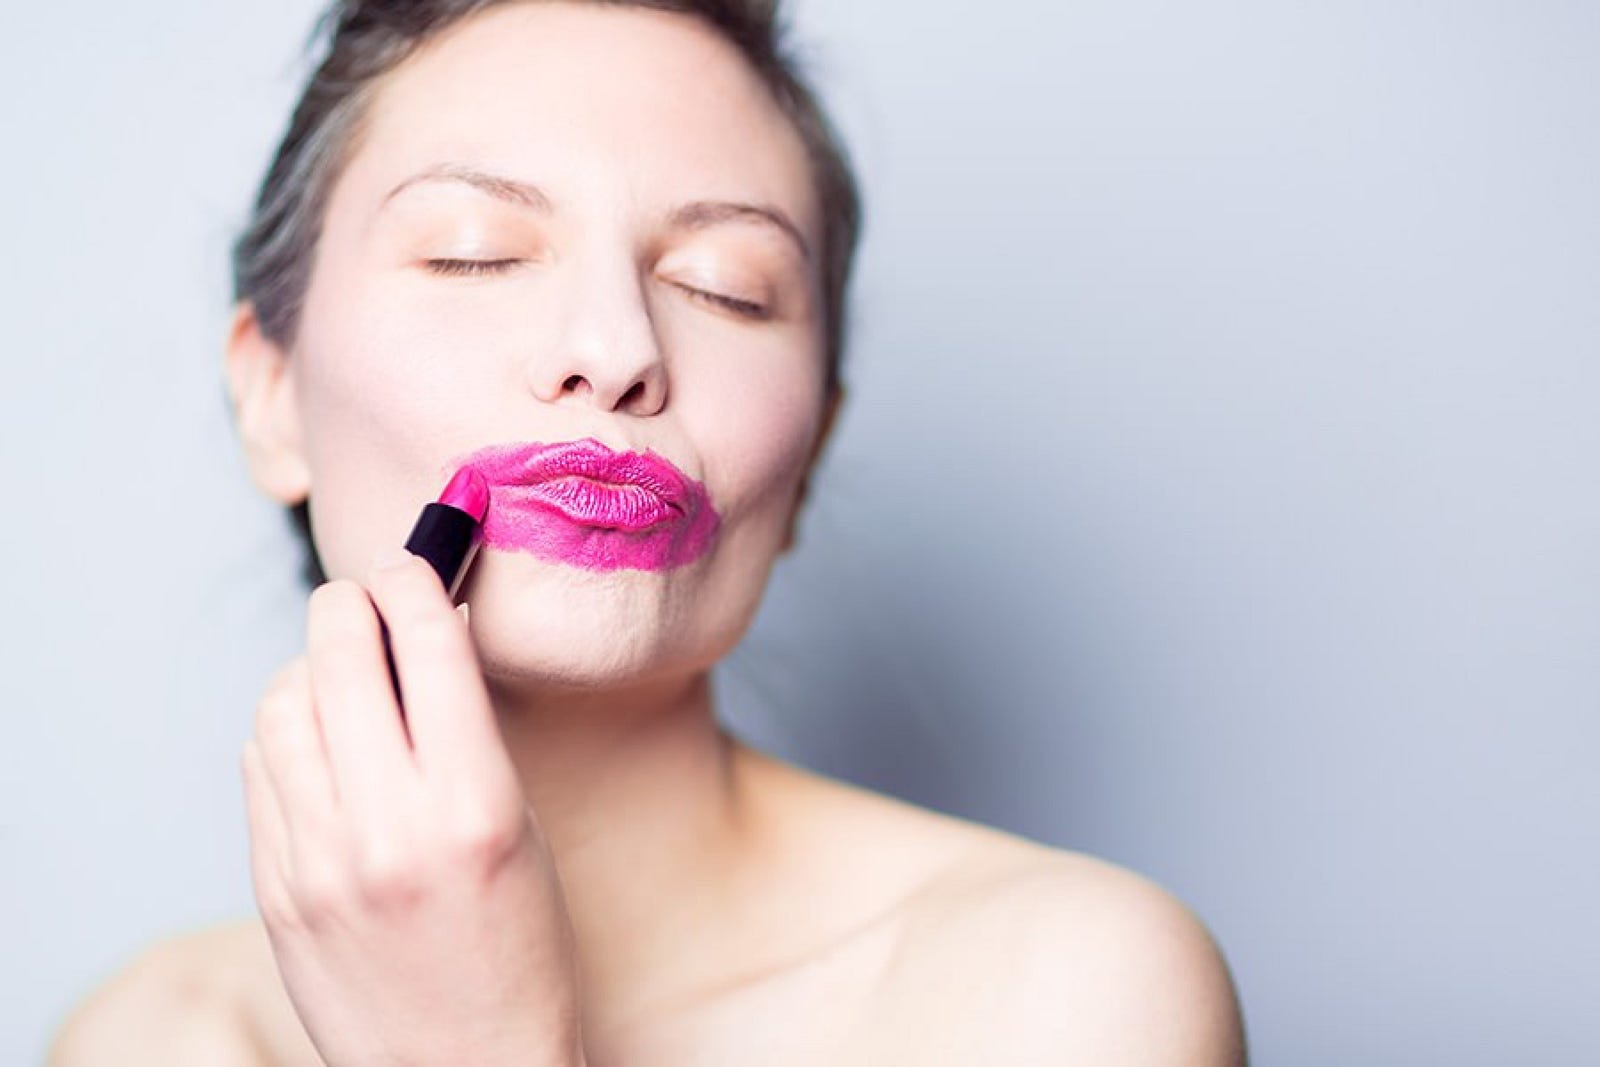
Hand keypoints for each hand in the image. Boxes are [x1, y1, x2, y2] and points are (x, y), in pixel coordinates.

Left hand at [240, 548, 585, 1065]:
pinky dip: (286, 729)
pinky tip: (320, 740)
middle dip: (352, 602)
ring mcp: (318, 859)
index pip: (430, 644)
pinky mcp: (275, 887)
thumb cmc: (518, 951)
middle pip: (339, 651)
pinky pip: (260, 765)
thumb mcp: (522, 828)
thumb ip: (466, 731)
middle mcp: (388, 825)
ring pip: (282, 701)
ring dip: (312, 666)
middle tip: (368, 597)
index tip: (413, 557)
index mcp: (475, 806)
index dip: (417, 577)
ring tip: (344, 676)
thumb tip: (426, 630)